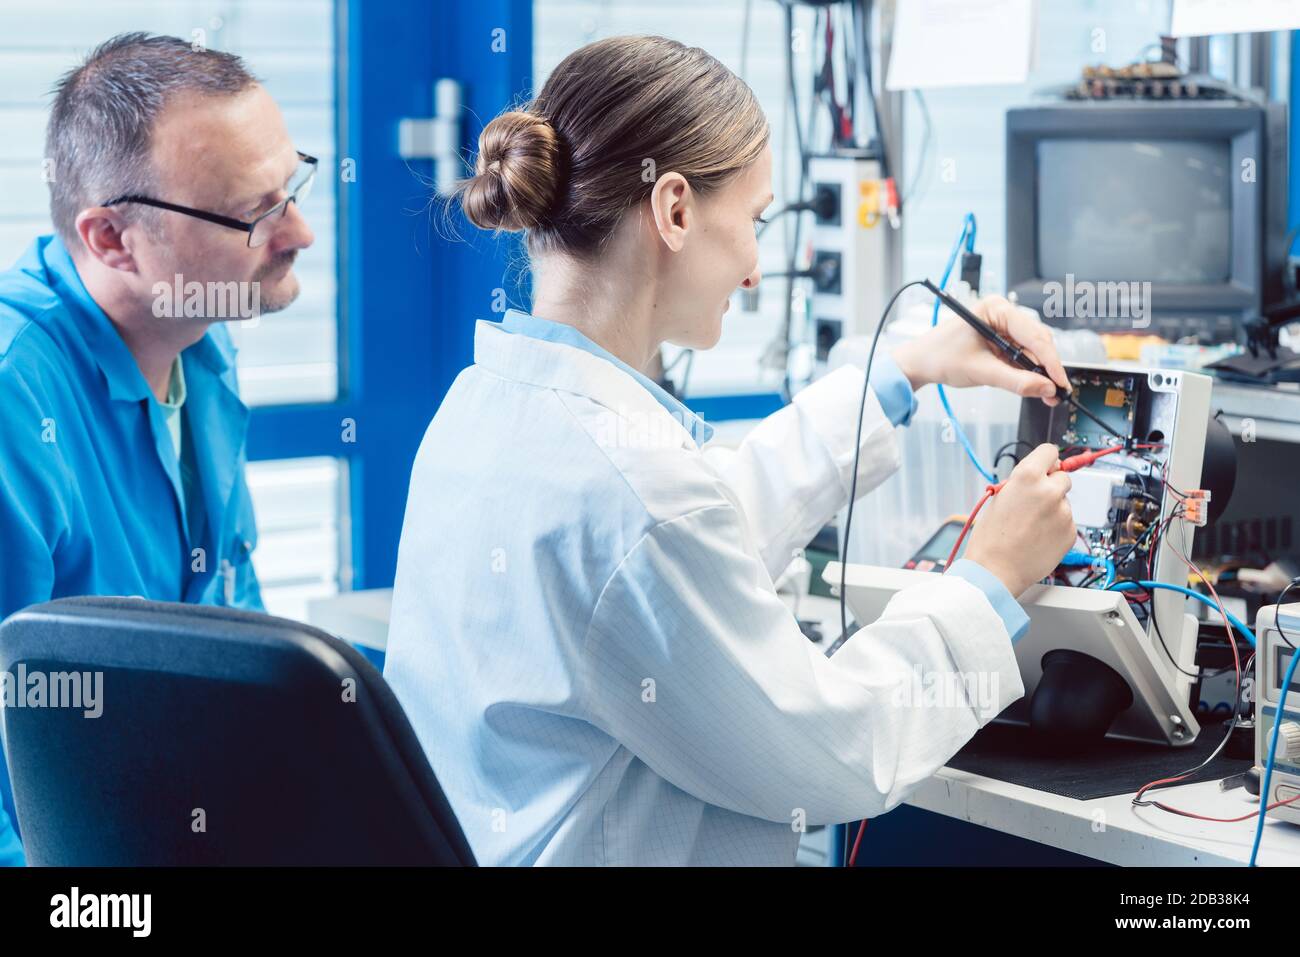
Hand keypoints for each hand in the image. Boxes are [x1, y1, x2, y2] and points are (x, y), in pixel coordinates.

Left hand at [890, 295, 1069, 402]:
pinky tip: (1034, 387)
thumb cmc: (940, 357)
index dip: (1050, 360)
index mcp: (996, 309)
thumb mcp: (980, 371)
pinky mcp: (1001, 341)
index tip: (1060, 382)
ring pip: (1032, 350)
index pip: (1033, 334)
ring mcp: (1003, 327)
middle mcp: (1003, 314)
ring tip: (1046, 394)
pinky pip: (1022, 356)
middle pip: (1037, 341)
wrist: (920, 362)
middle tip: (1056, 392)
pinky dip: (1028, 373)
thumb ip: (1015, 381)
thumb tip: (1045, 389)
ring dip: (1038, 372)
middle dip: (1046, 368)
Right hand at [963, 444, 1075, 596]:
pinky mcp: (1070, 531)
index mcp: (1028, 476)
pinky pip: (1066, 521)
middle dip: (1051, 486)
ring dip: (1053, 509)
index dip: (1046, 460)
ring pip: (1064, 502)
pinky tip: (1039, 537)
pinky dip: (1056, 527)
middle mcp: (1050, 490)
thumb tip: (1038, 476)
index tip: (1046, 466)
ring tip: (1031, 526)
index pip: (1050, 451)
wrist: (996, 570)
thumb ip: (1021, 483)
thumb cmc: (991, 537)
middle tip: (1034, 502)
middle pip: (1062, 477)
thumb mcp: (998, 498)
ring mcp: (1063, 512)